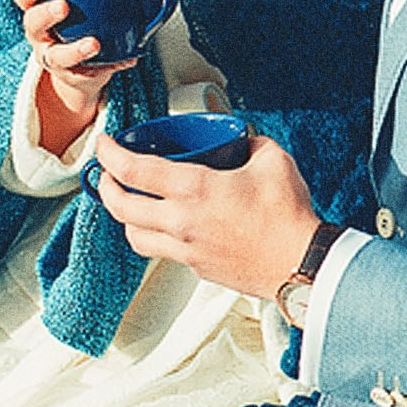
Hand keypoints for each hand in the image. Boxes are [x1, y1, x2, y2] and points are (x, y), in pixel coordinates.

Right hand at [15, 0, 135, 116]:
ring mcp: (55, 58)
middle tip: (64, 6)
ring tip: (94, 43)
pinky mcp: (75, 76)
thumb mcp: (83, 7)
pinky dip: (109, 66)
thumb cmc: (80, 27)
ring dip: (75, 49)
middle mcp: (41, 36)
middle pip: (33, 25)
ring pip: (57, 56)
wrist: (79, 71)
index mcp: (39, 13)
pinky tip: (125, 60)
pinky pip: (89, 73)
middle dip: (47, 14)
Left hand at [94, 129, 322, 298]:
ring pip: (134, 235)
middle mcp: (182, 222)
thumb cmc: (288, 217)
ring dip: (125, 217)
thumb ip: (252, 143)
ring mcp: (187, 249)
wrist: (301, 264)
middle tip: (107, 174)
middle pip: (121, 206)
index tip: (105, 144)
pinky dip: (154, 236)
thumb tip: (243, 139)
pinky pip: (162, 251)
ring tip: (130, 203)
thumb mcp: (273, 161)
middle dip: (106, 186)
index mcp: (195, 190)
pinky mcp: (197, 267)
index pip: (134, 171)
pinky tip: (166, 225)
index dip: (110, 154)